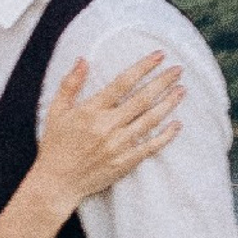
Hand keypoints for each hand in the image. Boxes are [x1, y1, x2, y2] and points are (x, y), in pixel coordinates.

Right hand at [31, 53, 184, 211]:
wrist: (57, 182)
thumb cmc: (55, 144)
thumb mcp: (56, 111)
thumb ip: (70, 84)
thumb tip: (83, 59)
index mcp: (91, 110)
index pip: (123, 83)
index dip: (143, 67)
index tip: (159, 56)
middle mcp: (107, 126)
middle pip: (142, 99)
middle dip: (163, 81)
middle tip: (178, 70)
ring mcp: (118, 145)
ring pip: (150, 120)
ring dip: (168, 104)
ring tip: (181, 90)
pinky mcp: (125, 162)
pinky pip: (151, 146)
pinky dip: (166, 135)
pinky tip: (177, 124)